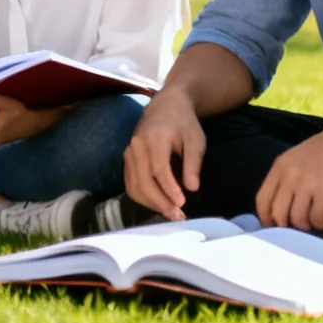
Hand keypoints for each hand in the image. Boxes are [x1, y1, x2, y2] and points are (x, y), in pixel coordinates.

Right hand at [124, 88, 204, 220]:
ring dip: (151, 204)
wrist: (166, 106)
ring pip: (134, 186)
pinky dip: (143, 198)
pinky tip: (159, 204)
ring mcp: (129, 152)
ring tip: (171, 213)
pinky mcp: (126, 159)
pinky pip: (130, 184)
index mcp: (155, 137)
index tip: (182, 204)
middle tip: (178, 216)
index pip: (159, 169)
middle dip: (160, 202)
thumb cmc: (184, 123)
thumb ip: (193, 163)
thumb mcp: (196, 140)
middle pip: (143, 181)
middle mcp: (137, 145)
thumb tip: (192, 189)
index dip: (169, 189)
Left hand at [254, 112, 322, 232]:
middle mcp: (289, 175)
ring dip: (305, 227)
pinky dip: (320, 224)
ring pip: (296, 218)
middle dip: (285, 228)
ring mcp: (306, 183)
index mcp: (280, 165)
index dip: (266, 218)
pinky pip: (316, 217)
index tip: (274, 228)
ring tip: (314, 224)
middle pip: (277, 213)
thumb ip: (290, 176)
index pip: (262, 199)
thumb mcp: (300, 157)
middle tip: (297, 232)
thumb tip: (286, 205)